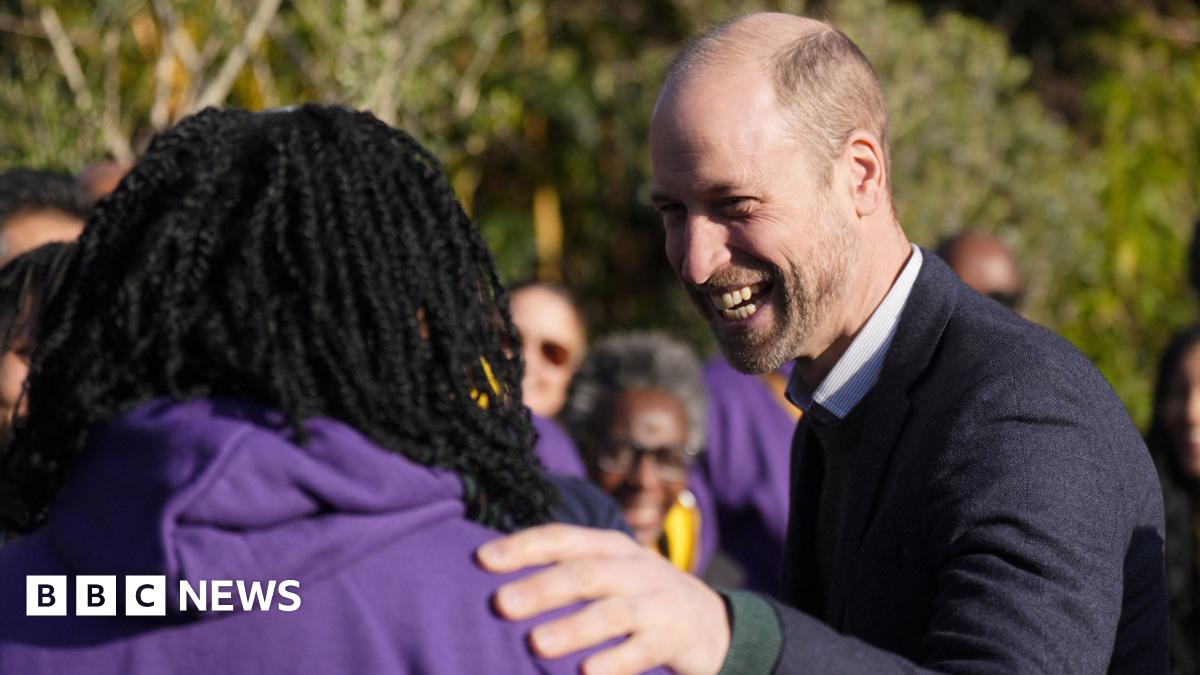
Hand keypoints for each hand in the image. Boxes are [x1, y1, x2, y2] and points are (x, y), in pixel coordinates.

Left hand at [476, 523, 730, 674]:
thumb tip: (496, 581)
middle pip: (584, 573)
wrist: (712, 622)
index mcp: (611, 547)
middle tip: (501, 604)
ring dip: (573, 628)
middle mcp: (635, 568)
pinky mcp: (673, 639)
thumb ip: (569, 569)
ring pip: (612, 612)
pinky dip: (614, 663)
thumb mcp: (610, 571)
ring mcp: (657, 603)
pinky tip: (586, 674)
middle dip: (541, 587)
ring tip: (537, 644)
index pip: (564, 539)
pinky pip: (641, 651)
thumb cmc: (639, 596)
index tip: (483, 560)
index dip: (524, 546)